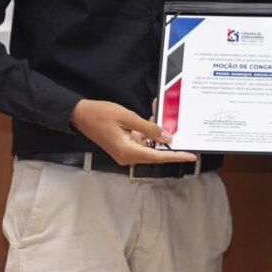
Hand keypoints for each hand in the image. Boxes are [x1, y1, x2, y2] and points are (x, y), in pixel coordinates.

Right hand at [70, 99, 196, 164]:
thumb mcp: (128, 117)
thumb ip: (148, 128)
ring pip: (149, 146)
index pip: (158, 157)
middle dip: (169, 143)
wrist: (80, 115)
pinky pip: (141, 141)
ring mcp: (125, 152)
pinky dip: (148, 131)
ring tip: (162, 115)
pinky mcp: (123, 146)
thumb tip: (167, 138)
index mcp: (128, 152)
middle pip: (155, 153)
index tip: (192, 156)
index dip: (176, 156)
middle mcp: (127, 156)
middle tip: (186, 135)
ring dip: (157, 133)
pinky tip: (152, 117)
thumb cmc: (101, 114)